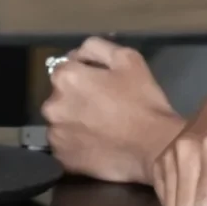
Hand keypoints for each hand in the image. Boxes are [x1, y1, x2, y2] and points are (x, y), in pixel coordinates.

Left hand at [40, 39, 182, 183]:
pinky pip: (65, 145)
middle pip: (60, 96)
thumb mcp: (127, 59)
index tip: (102, 84)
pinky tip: (96, 144)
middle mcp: (52, 105)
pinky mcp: (62, 158)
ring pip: (61, 121)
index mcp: (66, 78)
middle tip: (103, 106)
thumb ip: (96, 47)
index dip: (84, 74)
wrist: (154, 147)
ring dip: (74, 121)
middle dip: (76, 98)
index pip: (65, 68)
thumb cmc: (142, 100)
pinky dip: (76, 144)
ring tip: (101, 127)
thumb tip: (76, 54)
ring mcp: (55, 134)